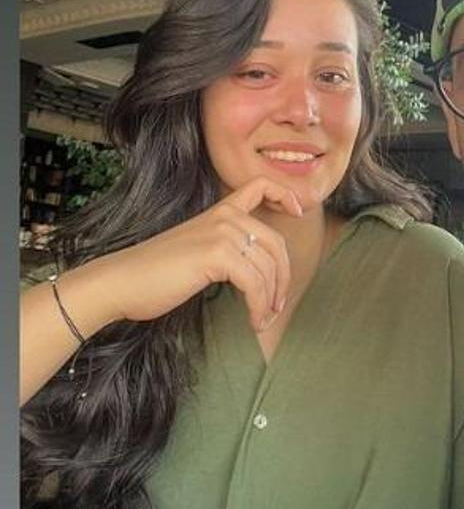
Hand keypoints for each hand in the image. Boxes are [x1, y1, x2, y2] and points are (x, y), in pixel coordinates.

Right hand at [101, 177, 302, 334]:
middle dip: (283, 277)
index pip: (258, 186)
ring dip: (270, 300)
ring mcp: (221, 233)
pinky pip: (255, 284)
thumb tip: (255, 272)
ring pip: (268, 268)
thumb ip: (223, 249)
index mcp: (218, 212)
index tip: (297, 211)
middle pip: (275, 243)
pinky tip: (253, 321)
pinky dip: (259, 307)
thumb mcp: (194, 251)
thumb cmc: (153, 275)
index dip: (284, 195)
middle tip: (277, 306)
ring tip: (262, 320)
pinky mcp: (216, 254)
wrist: (121, 281)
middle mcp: (223, 217)